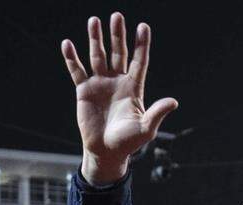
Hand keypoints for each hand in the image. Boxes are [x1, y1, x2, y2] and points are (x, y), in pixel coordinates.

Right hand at [62, 13, 178, 184]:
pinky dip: (72, 58)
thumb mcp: (146, 128)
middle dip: (117, 35)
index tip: (144, 27)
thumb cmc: (128, 142)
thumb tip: (174, 102)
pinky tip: (68, 44)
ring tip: (94, 20)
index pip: (139, 61)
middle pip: (118, 52)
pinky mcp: (84, 90)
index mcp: (133, 88)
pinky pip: (77, 70)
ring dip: (95, 39)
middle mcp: (117, 81)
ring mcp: (100, 84)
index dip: (141, 45)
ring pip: (98, 56)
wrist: (106, 151)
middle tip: (117, 16)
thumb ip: (157, 113)